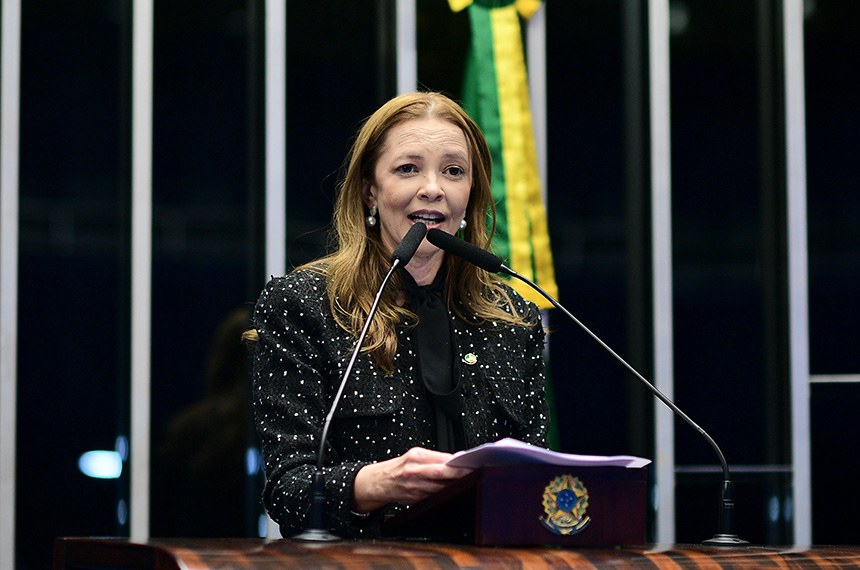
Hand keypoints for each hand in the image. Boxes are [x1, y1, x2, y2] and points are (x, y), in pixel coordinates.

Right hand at [352, 447, 471, 512]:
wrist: (378, 482)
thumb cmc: (399, 467)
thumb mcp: (414, 456)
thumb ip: (435, 458)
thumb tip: (457, 460)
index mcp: (416, 456)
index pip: (441, 458)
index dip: (458, 462)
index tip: (471, 462)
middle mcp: (414, 471)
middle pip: (442, 473)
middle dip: (459, 473)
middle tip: (474, 472)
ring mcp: (414, 486)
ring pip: (440, 487)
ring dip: (454, 485)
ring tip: (467, 482)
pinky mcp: (415, 499)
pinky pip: (433, 497)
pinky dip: (444, 494)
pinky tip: (452, 491)